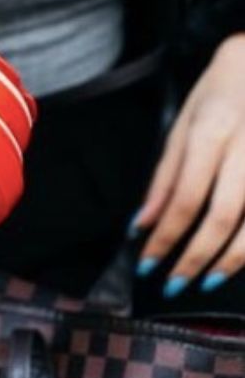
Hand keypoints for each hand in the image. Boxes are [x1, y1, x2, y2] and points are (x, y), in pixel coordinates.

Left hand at [135, 34, 244, 295]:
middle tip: (175, 283)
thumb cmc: (219, 94)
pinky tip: (239, 258)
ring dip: (232, 260)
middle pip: (222, 216)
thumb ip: (165, 176)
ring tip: (207, 280)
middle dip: (195, 256)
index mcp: (211, 132)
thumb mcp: (182, 125)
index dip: (165, 236)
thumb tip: (142, 222)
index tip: (148, 262)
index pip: (184, 197)